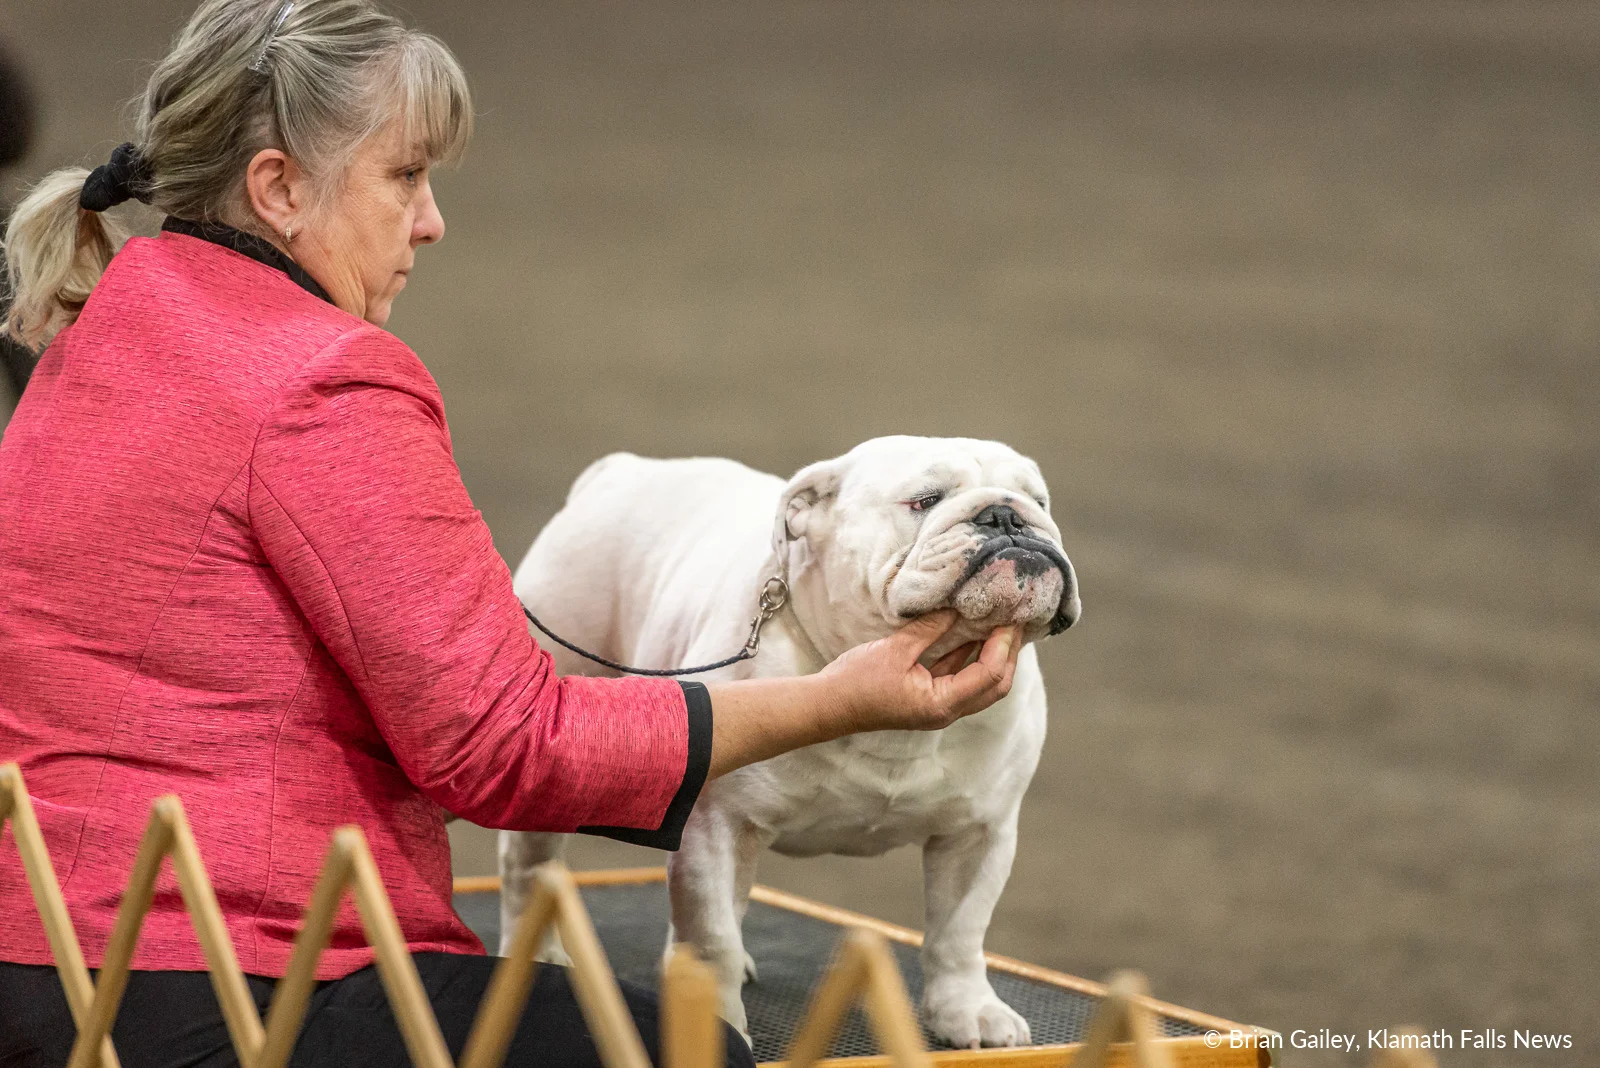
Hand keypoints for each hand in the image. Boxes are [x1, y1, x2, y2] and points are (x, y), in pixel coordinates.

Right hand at [817, 610, 1022, 733]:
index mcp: (941, 703)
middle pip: (994, 686)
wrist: (829, 705)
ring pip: (980, 684)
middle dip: (1008, 654)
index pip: (988, 674)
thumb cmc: (857, 681)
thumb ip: (930, 630)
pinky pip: (960, 678)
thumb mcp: (895, 649)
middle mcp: (946, 711)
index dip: (1003, 645)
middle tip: (1015, 622)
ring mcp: (938, 706)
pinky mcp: (928, 699)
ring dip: (994, 657)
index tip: (1010, 619)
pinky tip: (973, 635)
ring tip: (1001, 626)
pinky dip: (971, 658)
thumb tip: (957, 610)